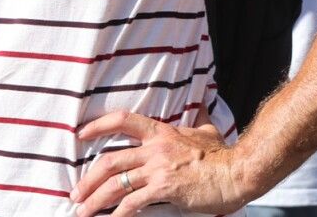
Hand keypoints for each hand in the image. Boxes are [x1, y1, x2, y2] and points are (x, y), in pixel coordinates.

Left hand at [72, 111, 252, 216]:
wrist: (240, 172)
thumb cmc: (223, 155)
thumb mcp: (206, 132)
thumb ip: (196, 123)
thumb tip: (202, 109)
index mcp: (160, 133)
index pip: (121, 121)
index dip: (97, 125)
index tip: (80, 134)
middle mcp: (153, 149)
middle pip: (109, 162)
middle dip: (88, 180)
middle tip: (76, 193)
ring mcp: (157, 169)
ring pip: (116, 184)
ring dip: (96, 199)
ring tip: (82, 210)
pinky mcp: (165, 189)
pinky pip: (134, 202)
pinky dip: (119, 214)